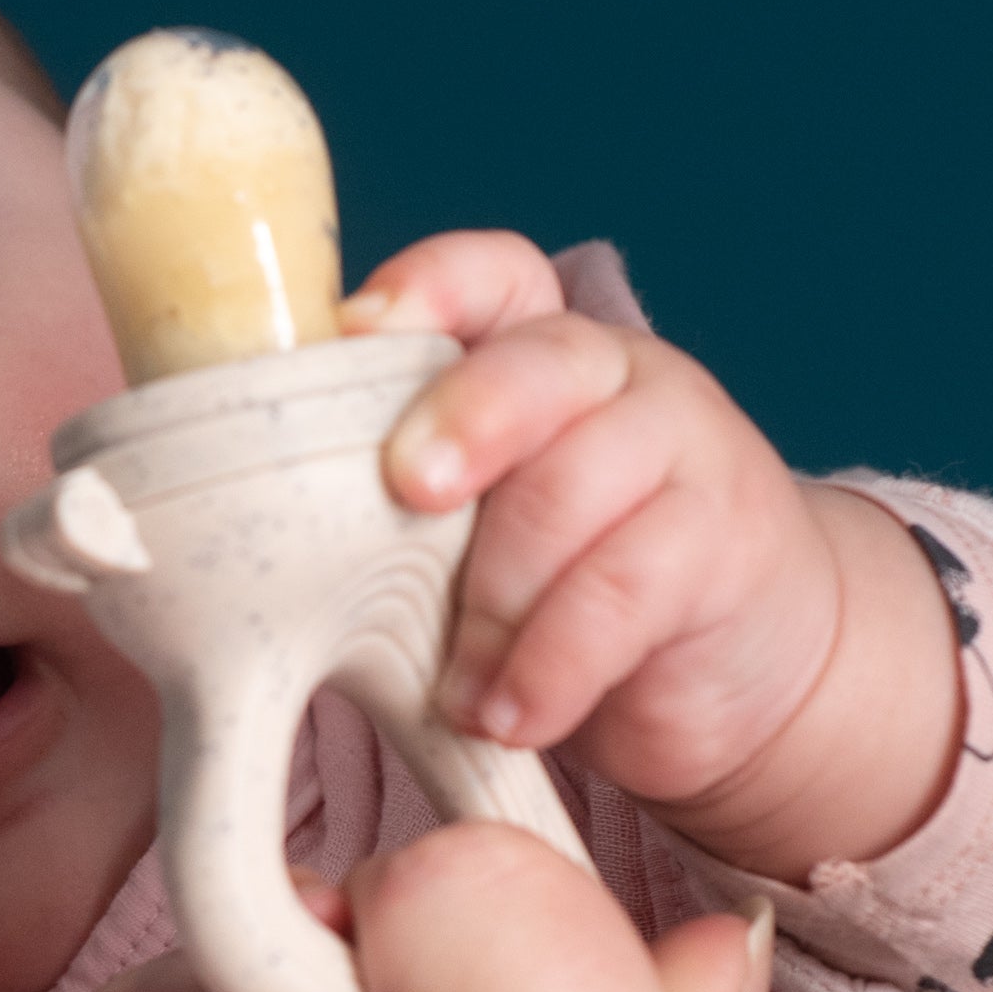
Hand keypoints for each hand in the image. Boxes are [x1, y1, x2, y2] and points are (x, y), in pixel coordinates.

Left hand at [346, 230, 959, 882]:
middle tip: (409, 490)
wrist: (740, 659)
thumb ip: (405, 498)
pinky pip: (625, 592)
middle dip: (466, 420)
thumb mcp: (482, 525)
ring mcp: (682, 451)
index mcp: (537, 353)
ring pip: (574, 490)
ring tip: (454, 689)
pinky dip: (551, 664)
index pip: (493, 278)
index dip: (431, 286)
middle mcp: (615, 380)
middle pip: (541, 367)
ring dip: (493, 599)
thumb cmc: (566, 583)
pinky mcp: (722, 544)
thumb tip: (252, 526)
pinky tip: (507, 713)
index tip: (356, 329)